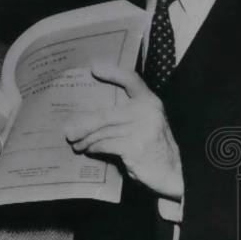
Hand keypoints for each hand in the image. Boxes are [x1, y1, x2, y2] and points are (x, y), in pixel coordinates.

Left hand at [64, 64, 183, 200]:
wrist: (172, 171)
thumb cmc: (152, 145)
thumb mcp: (145, 123)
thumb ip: (127, 114)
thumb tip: (90, 115)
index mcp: (149, 102)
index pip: (131, 79)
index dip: (113, 73)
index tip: (94, 68)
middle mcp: (147, 112)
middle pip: (105, 114)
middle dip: (83, 125)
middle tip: (69, 132)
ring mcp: (142, 129)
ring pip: (102, 131)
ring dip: (86, 139)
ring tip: (77, 143)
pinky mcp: (135, 146)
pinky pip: (105, 145)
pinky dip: (94, 148)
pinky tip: (89, 150)